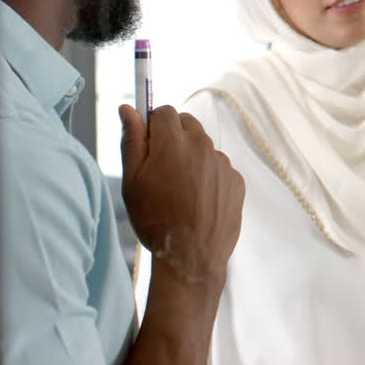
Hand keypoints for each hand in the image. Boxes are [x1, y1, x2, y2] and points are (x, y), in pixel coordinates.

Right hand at [120, 104, 244, 284]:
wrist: (190, 256)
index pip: (164, 111)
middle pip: (187, 124)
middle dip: (173, 137)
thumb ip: (131, 140)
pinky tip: (197, 200)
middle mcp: (203, 146)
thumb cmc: (154, 218)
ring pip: (203, 147)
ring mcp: (223, 163)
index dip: (153, 125)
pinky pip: (219, 167)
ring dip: (192, 157)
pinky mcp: (236, 180)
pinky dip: (208, 176)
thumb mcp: (132, 180)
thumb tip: (127, 108)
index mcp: (174, 142)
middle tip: (160, 167)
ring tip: (178, 190)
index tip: (147, 143)